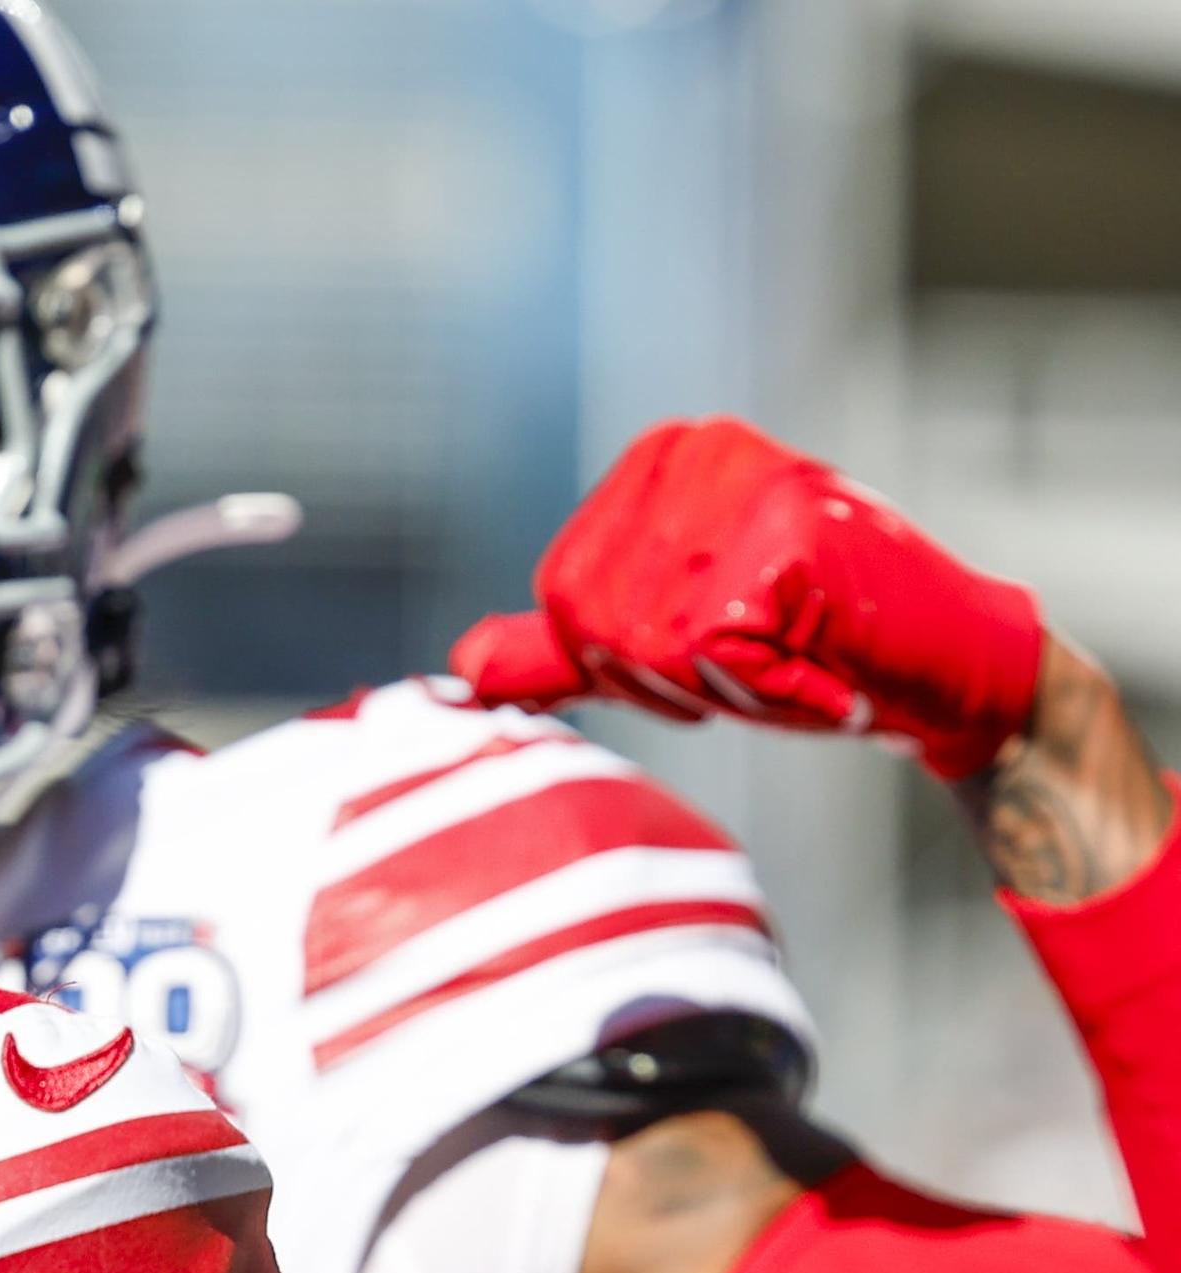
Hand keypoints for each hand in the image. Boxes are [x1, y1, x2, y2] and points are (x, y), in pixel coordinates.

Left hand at [453, 415, 1046, 780]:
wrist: (942, 659)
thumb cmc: (806, 642)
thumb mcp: (668, 634)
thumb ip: (565, 647)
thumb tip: (459, 667)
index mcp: (659, 456)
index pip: (565, 595)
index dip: (624, 661)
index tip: (709, 653)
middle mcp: (698, 450)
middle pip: (595, 621)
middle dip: (669, 680)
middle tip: (755, 665)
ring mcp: (745, 487)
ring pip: (649, 643)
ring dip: (721, 688)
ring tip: (791, 659)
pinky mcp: (787, 537)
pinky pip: (711, 655)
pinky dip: (767, 692)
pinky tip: (821, 671)